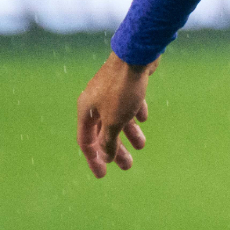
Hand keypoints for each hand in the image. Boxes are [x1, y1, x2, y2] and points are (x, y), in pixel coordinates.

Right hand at [77, 51, 157, 177]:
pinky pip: (128, 103)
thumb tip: (105, 157)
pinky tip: (143, 118)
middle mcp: (95, 101)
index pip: (86, 142)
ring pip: (118, 118)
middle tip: (128, 166)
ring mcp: (110, 91)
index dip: (94, 159)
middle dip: (115, 149)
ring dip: (129, 133)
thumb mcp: (114, 121)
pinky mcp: (125, 83)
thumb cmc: (122, 89)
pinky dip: (134, 113)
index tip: (103, 175)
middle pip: (104, 132)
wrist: (136, 55)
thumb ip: (108, 140)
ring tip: (142, 145)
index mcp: (86, 111)